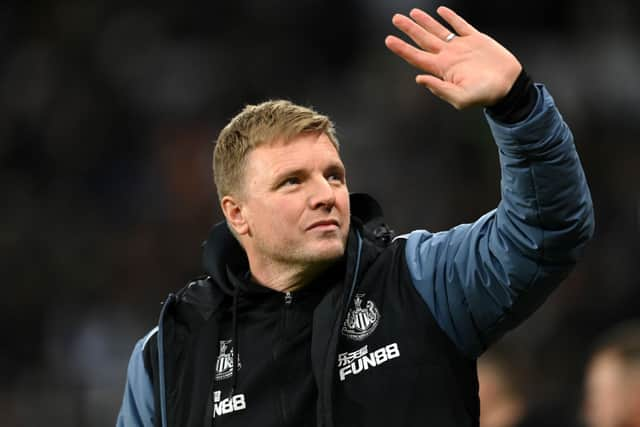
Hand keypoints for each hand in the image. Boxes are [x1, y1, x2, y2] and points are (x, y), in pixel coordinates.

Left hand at [385, 6, 521, 109]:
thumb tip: (419, 79)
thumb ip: (440, 89)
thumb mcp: (461, 98)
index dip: (402, 48)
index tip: (388, 40)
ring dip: (425, 22)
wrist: (508, 86)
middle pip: (423, 40)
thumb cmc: (485, 95)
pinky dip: (450, 17)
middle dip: (409, 29)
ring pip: (438, 30)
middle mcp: (448, 56)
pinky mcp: (476, 39)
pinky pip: (460, 25)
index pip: (417, 57)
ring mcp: (461, 46)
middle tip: (396, 19)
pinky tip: (441, 11)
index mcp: (442, 69)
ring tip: (412, 13)